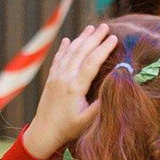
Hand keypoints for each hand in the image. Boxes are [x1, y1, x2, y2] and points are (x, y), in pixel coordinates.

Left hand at [22, 24, 116, 159]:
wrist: (44, 132)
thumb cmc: (68, 128)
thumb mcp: (88, 119)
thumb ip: (101, 104)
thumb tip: (115, 86)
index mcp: (75, 87)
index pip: (92, 62)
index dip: (104, 48)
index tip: (114, 38)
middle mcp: (64, 78)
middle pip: (81, 52)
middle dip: (94, 37)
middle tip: (106, 26)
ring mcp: (56, 77)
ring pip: (69, 52)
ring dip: (81, 38)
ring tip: (91, 28)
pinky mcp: (50, 79)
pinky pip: (58, 59)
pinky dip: (64, 48)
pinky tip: (68, 40)